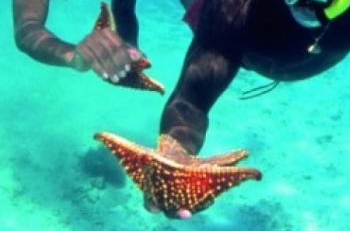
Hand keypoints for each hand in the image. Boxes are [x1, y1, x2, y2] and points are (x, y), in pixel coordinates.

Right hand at [75, 27, 141, 82]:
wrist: (77, 56)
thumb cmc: (99, 54)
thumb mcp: (114, 52)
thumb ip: (127, 53)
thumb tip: (142, 56)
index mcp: (108, 32)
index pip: (119, 45)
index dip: (125, 57)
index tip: (128, 69)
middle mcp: (98, 33)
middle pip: (111, 50)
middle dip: (118, 64)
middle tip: (122, 76)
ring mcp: (88, 40)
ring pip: (102, 56)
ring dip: (110, 69)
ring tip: (115, 79)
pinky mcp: (80, 48)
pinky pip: (92, 60)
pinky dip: (100, 69)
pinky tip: (105, 77)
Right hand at [95, 132, 261, 218]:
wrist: (175, 157)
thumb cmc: (156, 159)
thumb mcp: (137, 153)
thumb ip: (118, 145)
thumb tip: (96, 135)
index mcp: (165, 190)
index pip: (158, 203)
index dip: (159, 206)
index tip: (160, 209)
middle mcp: (184, 195)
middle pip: (186, 204)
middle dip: (188, 208)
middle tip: (188, 213)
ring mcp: (200, 188)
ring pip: (213, 189)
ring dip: (225, 183)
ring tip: (235, 178)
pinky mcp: (213, 178)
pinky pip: (226, 174)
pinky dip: (239, 170)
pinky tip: (254, 167)